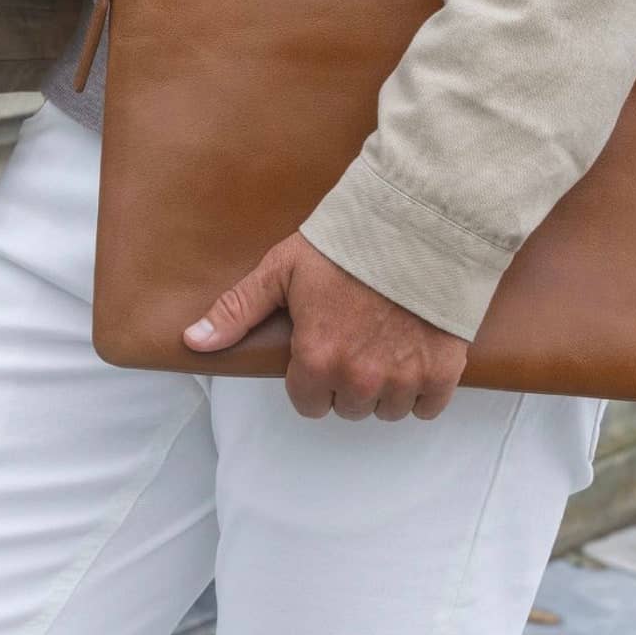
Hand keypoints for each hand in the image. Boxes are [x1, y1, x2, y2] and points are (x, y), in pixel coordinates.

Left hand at [183, 231, 468, 420]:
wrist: (419, 224)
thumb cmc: (349, 243)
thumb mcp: (282, 269)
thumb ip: (238, 310)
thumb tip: (193, 342)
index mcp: (317, 357)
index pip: (307, 403)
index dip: (310, 374)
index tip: (323, 344)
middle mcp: (359, 377)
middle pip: (348, 408)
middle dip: (347, 380)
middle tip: (356, 337)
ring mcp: (404, 378)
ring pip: (387, 410)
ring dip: (385, 386)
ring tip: (386, 342)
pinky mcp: (443, 372)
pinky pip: (428, 408)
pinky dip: (423, 388)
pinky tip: (415, 353)